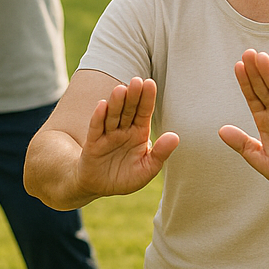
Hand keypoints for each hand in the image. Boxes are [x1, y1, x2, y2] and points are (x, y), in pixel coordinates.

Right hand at [75, 77, 178, 197]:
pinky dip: (98, 117)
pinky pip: (96, 129)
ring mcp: (107, 135)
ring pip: (113, 116)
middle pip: (128, 110)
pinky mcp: (93, 144)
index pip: (144, 112)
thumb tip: (175, 137)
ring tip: (121, 89)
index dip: (147, 98)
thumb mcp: (147, 169)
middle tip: (137, 81)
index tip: (150, 83)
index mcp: (139, 132)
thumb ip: (161, 153)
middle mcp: (123, 130)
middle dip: (133, 96)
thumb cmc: (125, 177)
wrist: (100, 187)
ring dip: (116, 103)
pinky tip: (102, 105)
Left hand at [218, 49, 268, 192]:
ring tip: (260, 57)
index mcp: (266, 123)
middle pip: (264, 89)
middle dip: (256, 72)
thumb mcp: (260, 160)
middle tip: (247, 52)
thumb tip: (221, 130)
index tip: (238, 66)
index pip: (253, 98)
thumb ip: (242, 145)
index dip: (246, 82)